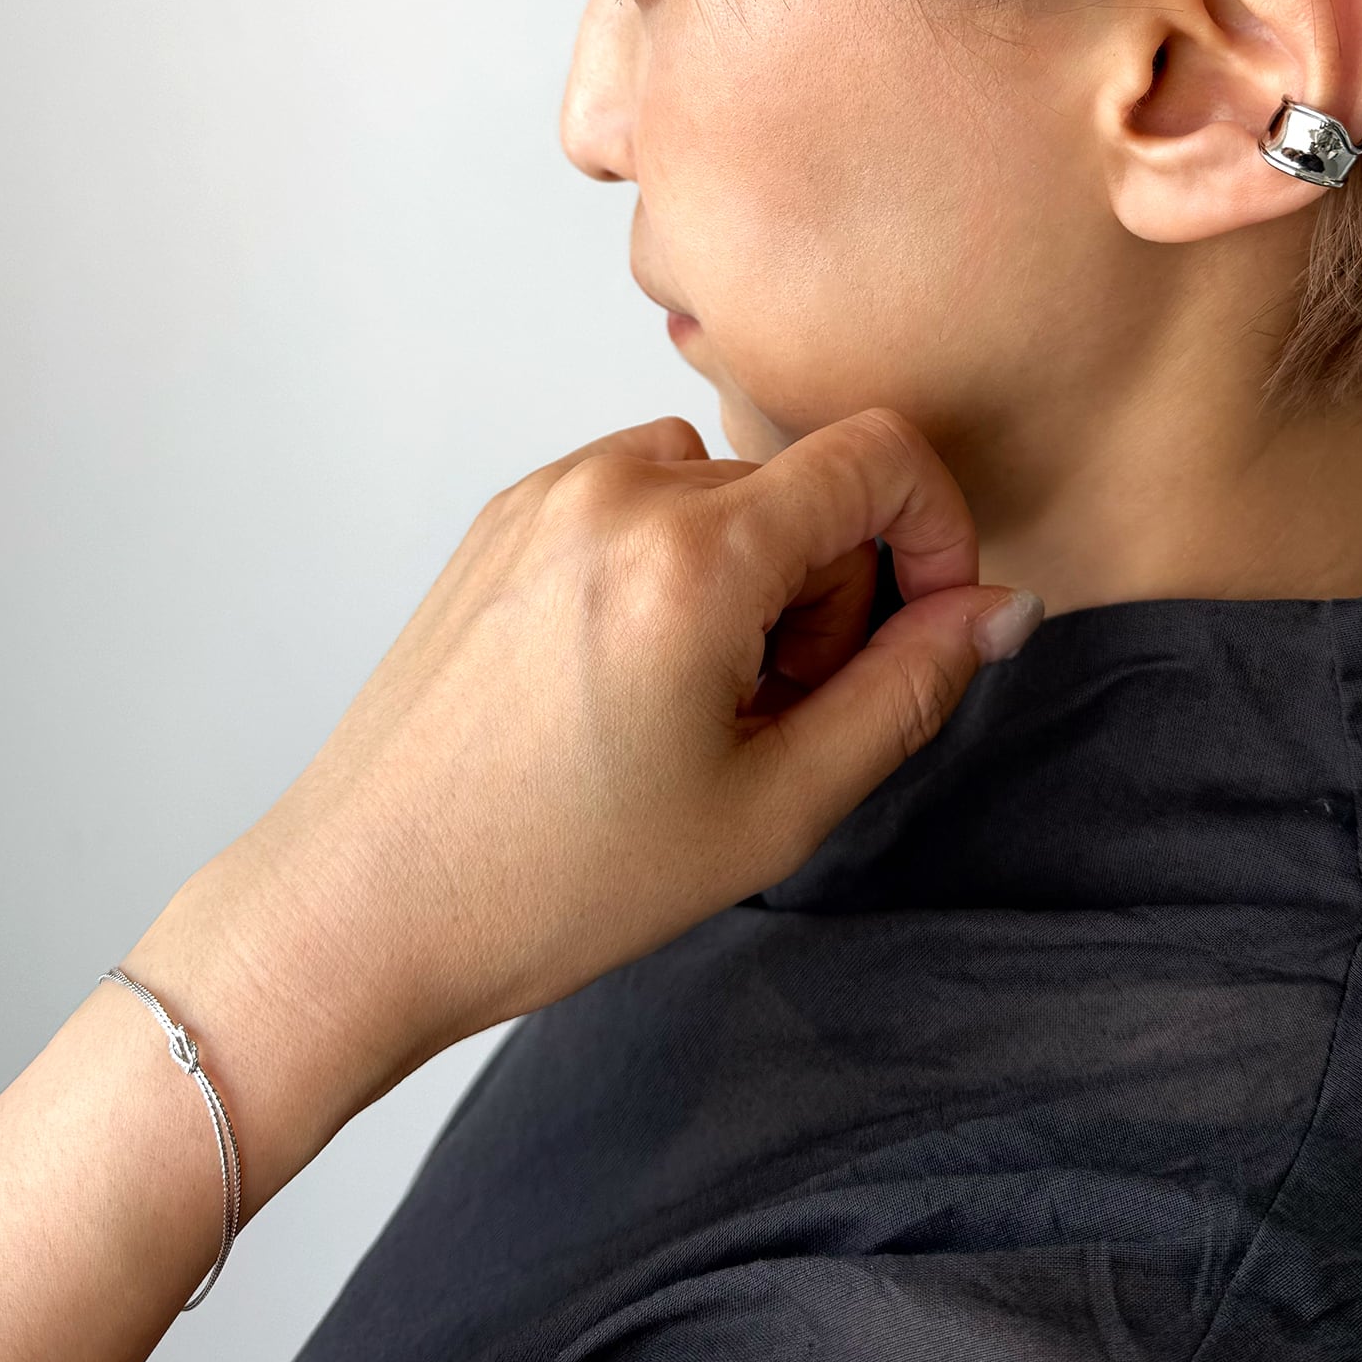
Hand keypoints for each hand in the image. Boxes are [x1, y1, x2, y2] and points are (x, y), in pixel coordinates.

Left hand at [179, 407, 1041, 1118]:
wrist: (363, 905)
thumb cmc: (553, 881)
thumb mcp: (774, 806)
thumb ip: (908, 689)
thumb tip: (999, 608)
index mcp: (688, 552)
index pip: (877, 457)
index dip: (936, 536)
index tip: (926, 627)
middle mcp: (611, 489)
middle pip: (801, 486)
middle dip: (834, 589)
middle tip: (781, 717)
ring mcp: (544, 496)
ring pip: (723, 490)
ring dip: (755, 577)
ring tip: (699, 707)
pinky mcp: (503, 521)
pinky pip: (642, 498)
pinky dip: (678, 566)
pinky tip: (633, 679)